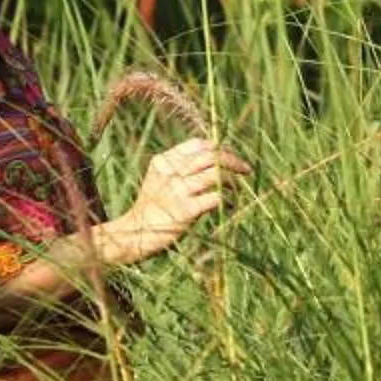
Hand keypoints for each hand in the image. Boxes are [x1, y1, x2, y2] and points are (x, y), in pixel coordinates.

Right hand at [100, 137, 249, 265]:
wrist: (135, 235)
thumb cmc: (152, 208)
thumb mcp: (158, 179)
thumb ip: (178, 168)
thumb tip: (216, 159)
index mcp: (163, 162)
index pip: (197, 145)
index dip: (219, 148)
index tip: (231, 156)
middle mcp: (169, 173)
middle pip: (210, 156)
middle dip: (233, 160)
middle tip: (245, 169)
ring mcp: (177, 191)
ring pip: (216, 175)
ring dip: (232, 181)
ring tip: (236, 189)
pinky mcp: (185, 211)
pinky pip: (216, 197)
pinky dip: (229, 199)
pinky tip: (231, 204)